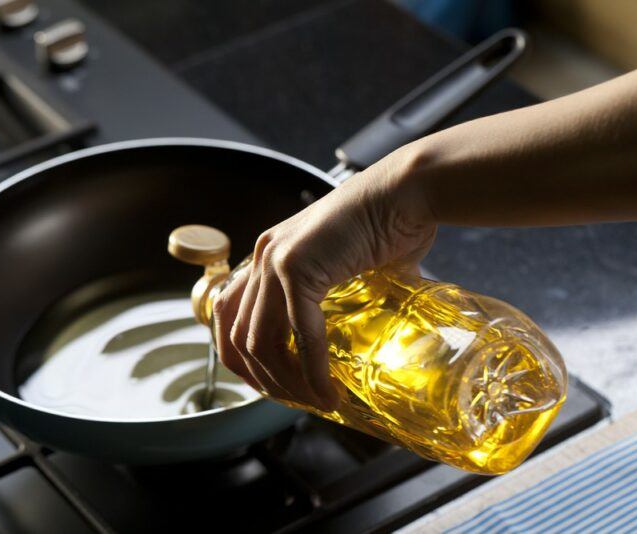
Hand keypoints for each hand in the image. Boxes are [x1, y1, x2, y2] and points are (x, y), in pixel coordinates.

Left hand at [212, 147, 436, 410]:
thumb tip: (352, 339)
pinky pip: (299, 333)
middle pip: (237, 333)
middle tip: (293, 401)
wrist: (408, 191)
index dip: (241, 356)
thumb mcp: (345, 267)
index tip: (269, 383)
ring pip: (260, 341)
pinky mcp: (298, 266)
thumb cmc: (387, 224)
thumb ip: (334, 299)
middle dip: (260, 378)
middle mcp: (263, 255)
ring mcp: (275, 259)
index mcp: (268, 254)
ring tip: (315, 400)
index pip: (228, 313)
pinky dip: (312, 370)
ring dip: (285, 382)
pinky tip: (328, 390)